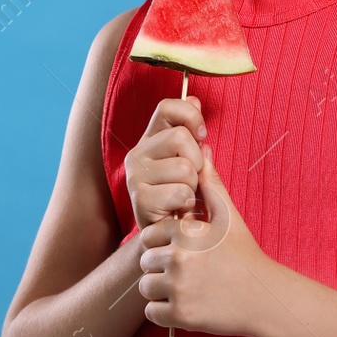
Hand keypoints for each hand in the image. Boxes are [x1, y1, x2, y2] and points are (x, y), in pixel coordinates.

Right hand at [126, 94, 205, 234]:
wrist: (168, 238)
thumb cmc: (184, 197)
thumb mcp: (192, 161)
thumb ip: (192, 133)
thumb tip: (194, 99)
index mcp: (151, 139)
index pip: (167, 107)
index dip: (191, 116)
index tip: (201, 135)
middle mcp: (138, 153)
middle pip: (180, 137)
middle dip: (197, 162)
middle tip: (191, 181)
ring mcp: (135, 176)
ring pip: (184, 168)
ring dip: (193, 187)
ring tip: (184, 198)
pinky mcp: (139, 199)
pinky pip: (180, 193)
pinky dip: (188, 204)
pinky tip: (178, 212)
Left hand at [137, 144, 277, 336]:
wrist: (266, 297)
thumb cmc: (245, 254)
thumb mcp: (229, 216)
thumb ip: (210, 184)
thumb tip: (202, 151)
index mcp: (186, 232)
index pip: (149, 236)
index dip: (162, 243)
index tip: (181, 251)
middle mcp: (179, 259)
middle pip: (145, 261)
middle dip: (159, 266)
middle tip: (183, 271)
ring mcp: (179, 288)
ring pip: (145, 286)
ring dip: (159, 289)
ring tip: (183, 288)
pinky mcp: (180, 315)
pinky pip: (151, 312)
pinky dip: (162, 312)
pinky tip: (183, 305)